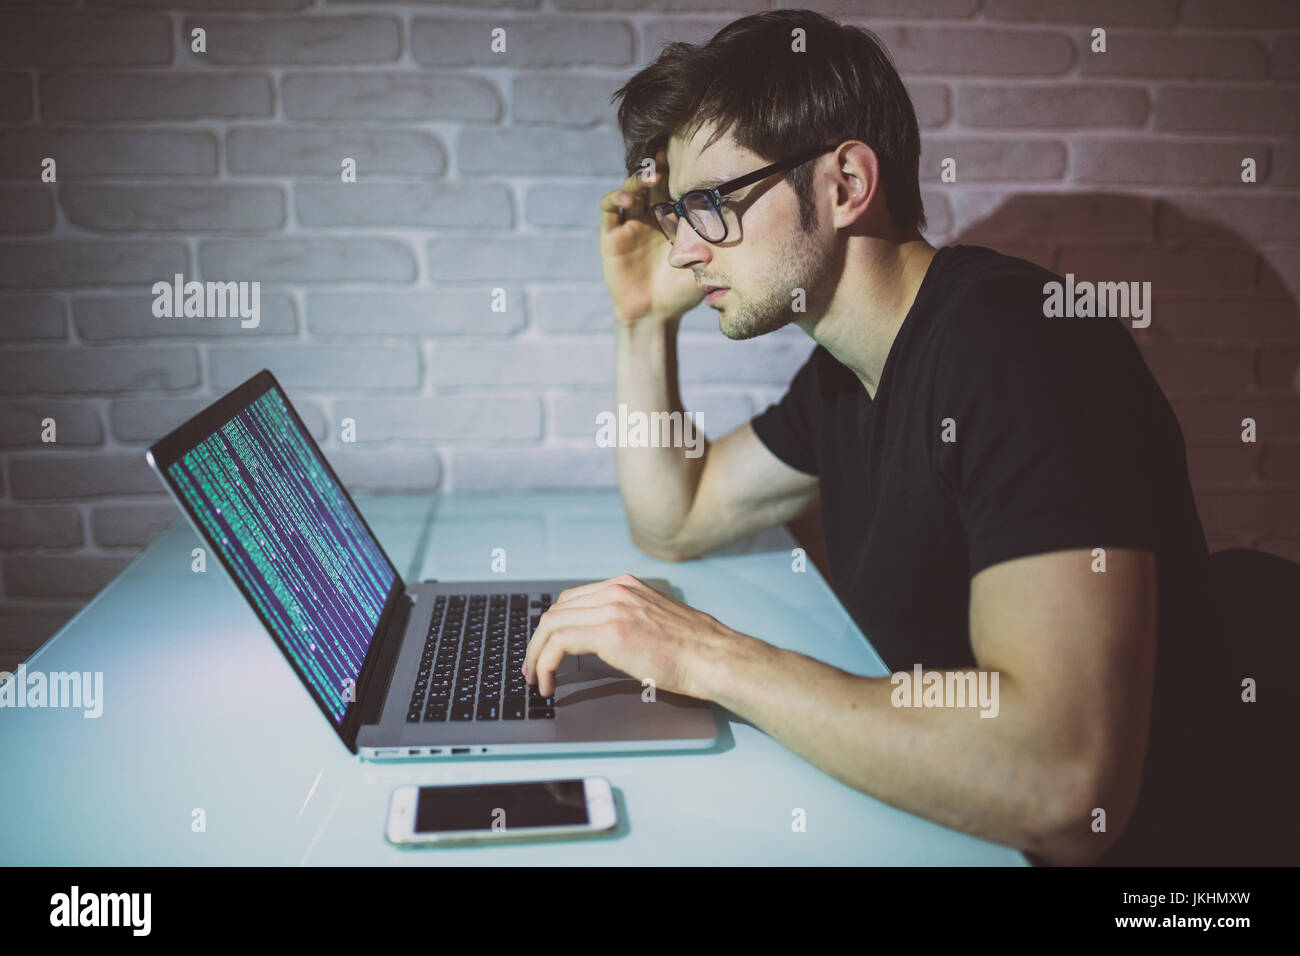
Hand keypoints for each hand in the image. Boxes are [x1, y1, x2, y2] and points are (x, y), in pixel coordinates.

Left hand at [522, 573, 733, 698]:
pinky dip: (545, 664)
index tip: (545, 649)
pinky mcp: (610, 632)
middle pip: (556, 610)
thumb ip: (628, 620)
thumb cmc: (693, 649)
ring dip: (536, 655)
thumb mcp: (655, 621)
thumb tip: (604, 641)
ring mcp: (612, 608)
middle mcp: (616, 590)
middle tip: (533, 668)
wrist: (713, 657)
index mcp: (626, 586)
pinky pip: (559, 643)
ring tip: (536, 679)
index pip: (572, 600)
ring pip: (551, 625)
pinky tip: (549, 682)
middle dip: (537, 641)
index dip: (553, 627)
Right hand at [599, 146, 703, 326]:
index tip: (693, 155)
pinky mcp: (612, 235)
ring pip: (630, 188)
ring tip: (652, 176)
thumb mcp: (705, 262)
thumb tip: (743, 216)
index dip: (681, 169)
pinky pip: (609, 208)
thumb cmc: (682, 292)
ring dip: (639, 177)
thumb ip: (715, 240)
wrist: (656, 315)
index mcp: (673, 219)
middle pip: (652, 180)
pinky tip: (629, 198)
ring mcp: (630, 224)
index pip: (675, 185)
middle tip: (670, 155)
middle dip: (660, 165)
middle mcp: (650, 216)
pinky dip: (616, 196)